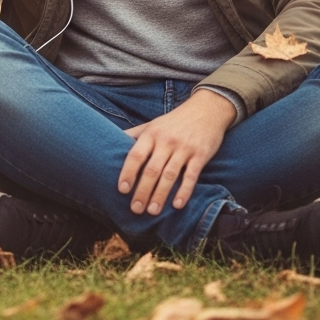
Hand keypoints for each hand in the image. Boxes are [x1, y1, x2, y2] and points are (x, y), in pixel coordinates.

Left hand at [117, 90, 235, 214]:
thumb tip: (112, 141)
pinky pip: (191, 175)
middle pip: (151, 169)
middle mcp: (166, 141)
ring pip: (169, 175)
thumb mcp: (153, 124)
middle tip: (135, 209)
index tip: (122, 190)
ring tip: (152, 211)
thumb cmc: (175, 121)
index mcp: (152, 134)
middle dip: (142, 191)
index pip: (136, 155)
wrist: (206, 109)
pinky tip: (177, 205)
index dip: (128, 172)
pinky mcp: (200, 155)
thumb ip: (135, 134)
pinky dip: (184, 191)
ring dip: (160, 195)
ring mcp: (184, 148)